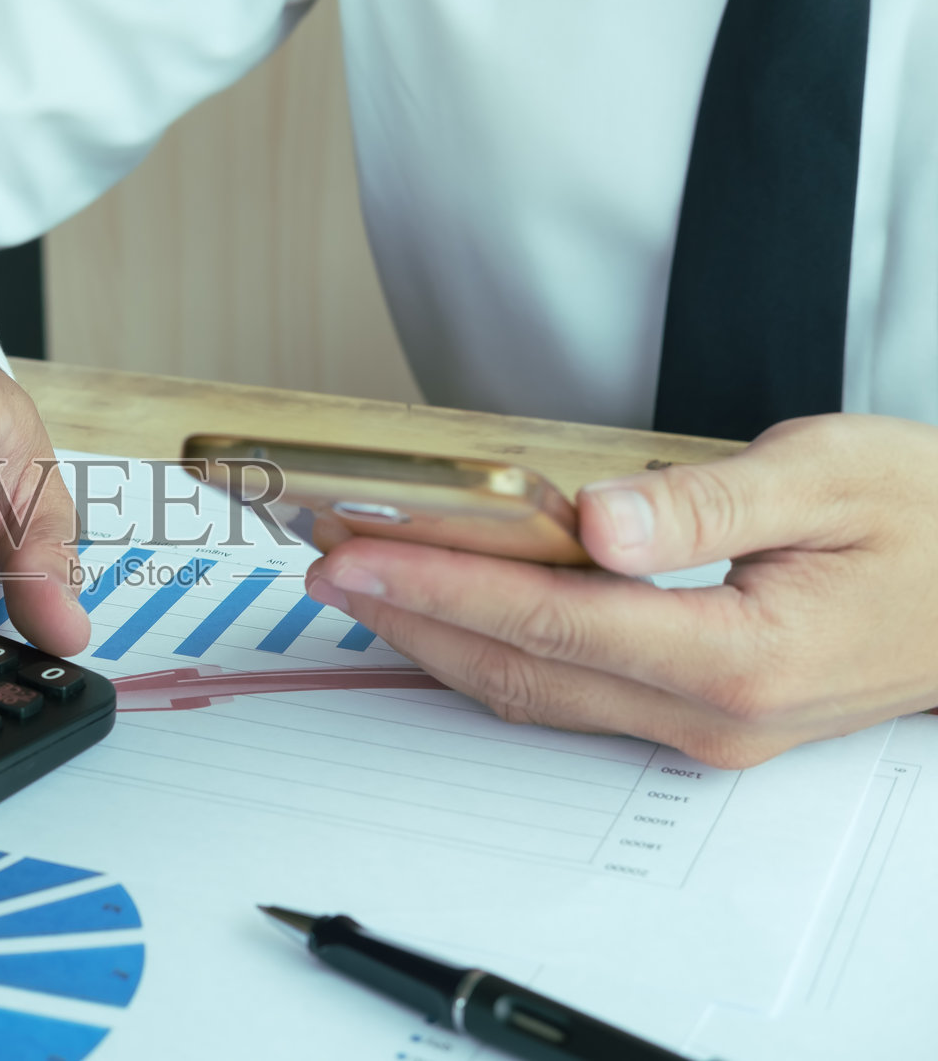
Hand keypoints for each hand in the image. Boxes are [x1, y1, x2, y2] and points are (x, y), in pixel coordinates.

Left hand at [304, 414, 937, 767]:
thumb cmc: (933, 523)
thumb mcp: (835, 476)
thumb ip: (709, 505)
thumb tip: (598, 522)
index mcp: (742, 657)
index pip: (552, 621)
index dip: (442, 584)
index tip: (360, 551)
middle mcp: (709, 715)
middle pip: (520, 669)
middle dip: (411, 614)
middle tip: (327, 561)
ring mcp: (698, 729)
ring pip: (532, 693)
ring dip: (437, 638)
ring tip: (362, 583)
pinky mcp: (692, 717)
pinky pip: (565, 693)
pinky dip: (490, 652)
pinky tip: (447, 614)